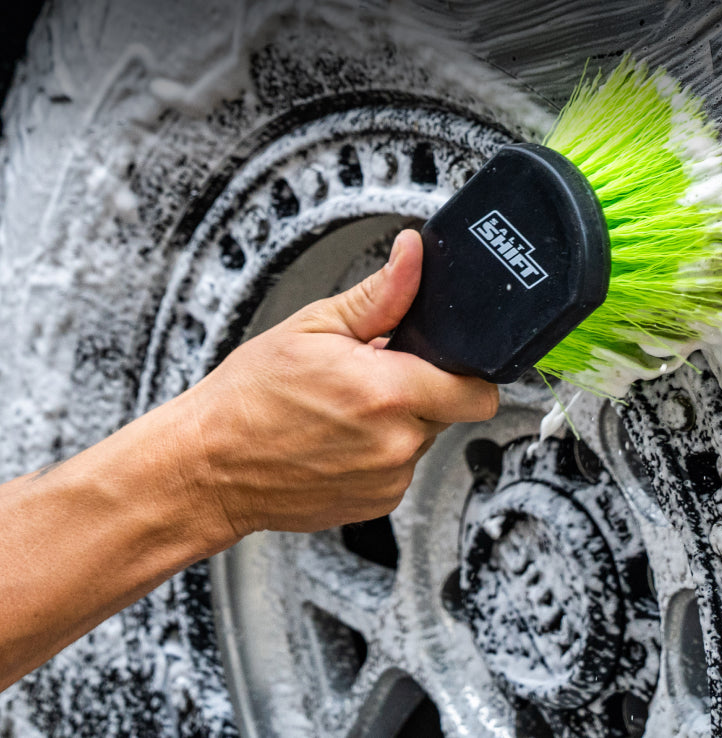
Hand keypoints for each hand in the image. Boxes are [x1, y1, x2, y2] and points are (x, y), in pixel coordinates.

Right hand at [179, 228, 499, 541]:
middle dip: (425, 387)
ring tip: (348, 407)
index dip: (465, 369)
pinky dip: (380, 450)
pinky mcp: (376, 504)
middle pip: (451, 410)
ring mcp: (387, 480)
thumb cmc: (249, 398)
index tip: (443, 358)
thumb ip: (381, 294)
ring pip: (424, 438)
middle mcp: (395, 443)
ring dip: (400, 420)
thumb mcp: (315, 326)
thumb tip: (412, 254)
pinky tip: (340, 438)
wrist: (206, 467)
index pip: (477, 390)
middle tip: (379, 374)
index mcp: (388, 393)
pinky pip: (400, 467)